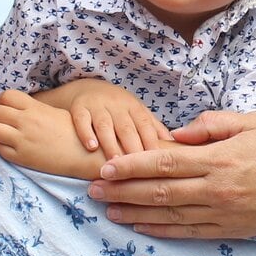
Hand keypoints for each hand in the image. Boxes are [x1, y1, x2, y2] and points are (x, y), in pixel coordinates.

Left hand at [0, 90, 103, 179]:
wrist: (87, 154)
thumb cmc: (74, 132)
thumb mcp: (55, 112)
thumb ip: (34, 108)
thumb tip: (18, 107)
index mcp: (35, 107)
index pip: (5, 96)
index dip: (2, 102)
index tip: (7, 108)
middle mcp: (26, 122)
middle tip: (4, 123)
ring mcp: (22, 140)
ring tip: (3, 134)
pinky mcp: (21, 157)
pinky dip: (0, 147)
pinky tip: (11, 147)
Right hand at [35, 79, 171, 159]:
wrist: (86, 88)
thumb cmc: (118, 108)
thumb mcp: (137, 113)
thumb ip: (154, 129)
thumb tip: (177, 147)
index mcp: (134, 107)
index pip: (144, 125)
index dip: (151, 141)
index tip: (157, 161)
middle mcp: (116, 105)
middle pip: (126, 127)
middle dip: (132, 146)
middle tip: (137, 168)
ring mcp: (97, 105)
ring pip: (105, 125)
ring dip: (110, 143)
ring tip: (115, 162)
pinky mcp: (79, 107)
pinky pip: (81, 120)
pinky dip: (85, 133)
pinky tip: (91, 147)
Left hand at [87, 110, 255, 238]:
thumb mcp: (252, 123)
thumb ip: (212, 125)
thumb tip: (176, 132)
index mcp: (219, 158)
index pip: (164, 162)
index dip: (131, 166)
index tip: (105, 166)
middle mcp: (217, 188)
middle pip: (158, 191)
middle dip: (121, 190)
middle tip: (92, 189)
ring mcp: (224, 212)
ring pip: (169, 215)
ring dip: (135, 214)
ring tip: (108, 210)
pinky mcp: (232, 229)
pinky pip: (190, 232)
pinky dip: (163, 231)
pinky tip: (143, 228)